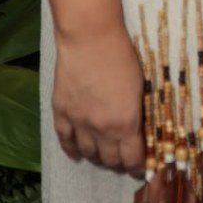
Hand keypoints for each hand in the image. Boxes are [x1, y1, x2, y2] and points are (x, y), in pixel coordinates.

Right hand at [52, 23, 145, 174]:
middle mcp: (102, 129)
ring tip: (102, 152)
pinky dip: (71, 149)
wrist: (90, 35)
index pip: (132, 160)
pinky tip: (77, 152)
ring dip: (97, 155)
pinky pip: (65, 140)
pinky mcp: (61, 111)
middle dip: (118, 162)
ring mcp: (79, 121)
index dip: (137, 166)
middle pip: (110, 160)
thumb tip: (138, 129)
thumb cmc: (122, 53)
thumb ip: (137, 112)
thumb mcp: (139, 86)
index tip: (140, 165)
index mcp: (125, 123)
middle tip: (122, 157)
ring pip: (88, 152)